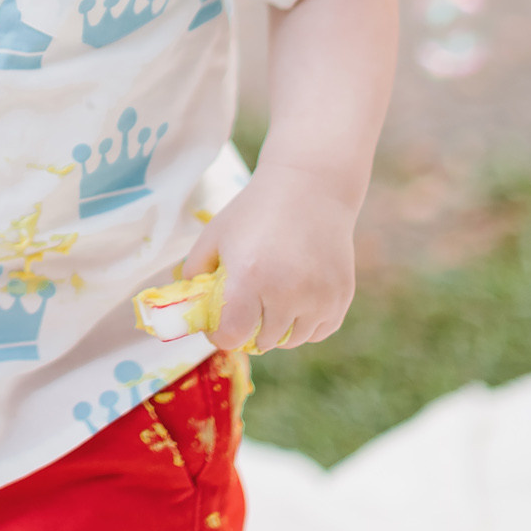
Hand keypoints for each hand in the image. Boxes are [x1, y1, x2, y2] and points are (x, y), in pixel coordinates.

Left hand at [177, 161, 359, 352]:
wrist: (310, 188)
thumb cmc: (255, 211)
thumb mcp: (215, 236)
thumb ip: (194, 273)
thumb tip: (190, 308)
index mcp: (249, 277)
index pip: (232, 337)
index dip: (220, 336)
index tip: (219, 324)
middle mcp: (287, 292)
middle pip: (262, 342)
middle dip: (249, 328)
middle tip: (247, 304)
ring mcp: (319, 297)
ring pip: (292, 340)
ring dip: (278, 328)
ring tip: (273, 296)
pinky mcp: (341, 297)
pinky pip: (318, 331)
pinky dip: (306, 323)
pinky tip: (298, 295)